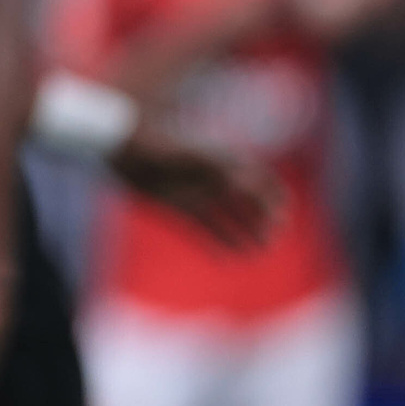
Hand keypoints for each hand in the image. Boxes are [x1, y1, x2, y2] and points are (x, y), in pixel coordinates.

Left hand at [107, 127, 283, 248]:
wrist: (122, 147)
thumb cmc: (157, 145)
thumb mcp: (190, 157)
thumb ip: (219, 169)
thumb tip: (247, 184)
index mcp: (221, 159)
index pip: (258, 177)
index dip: (272, 195)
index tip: (282, 215)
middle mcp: (211, 177)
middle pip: (244, 201)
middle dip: (261, 220)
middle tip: (272, 241)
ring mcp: (193, 191)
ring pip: (225, 216)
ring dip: (243, 232)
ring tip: (258, 253)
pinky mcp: (175, 204)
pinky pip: (200, 225)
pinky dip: (215, 240)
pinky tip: (227, 259)